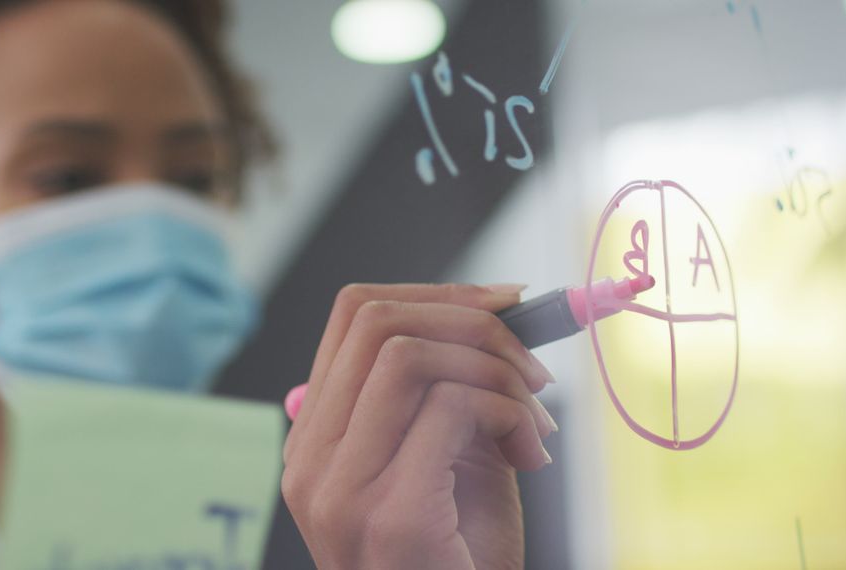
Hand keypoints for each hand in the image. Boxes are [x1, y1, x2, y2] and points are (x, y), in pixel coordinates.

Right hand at [282, 284, 556, 569]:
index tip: (506, 305)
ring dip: (497, 372)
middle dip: (475, 324)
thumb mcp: (450, 457)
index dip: (438, 294)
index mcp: (316, 438)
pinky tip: (531, 456)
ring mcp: (338, 490)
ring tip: (536, 423)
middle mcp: (309, 459)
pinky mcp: (387, 516)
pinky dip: (509, 415)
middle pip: (377, 321)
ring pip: (410, 355)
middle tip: (532, 367)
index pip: (353, 316)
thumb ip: (452, 388)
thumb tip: (497, 306)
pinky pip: (449, 408)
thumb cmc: (461, 556)